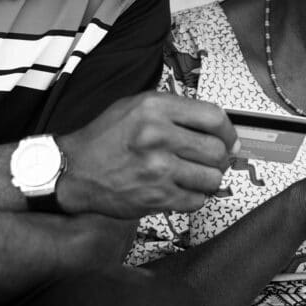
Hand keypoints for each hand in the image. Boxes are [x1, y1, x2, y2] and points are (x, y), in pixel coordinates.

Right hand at [58, 92, 238, 217]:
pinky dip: (194, 197)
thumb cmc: (106, 137)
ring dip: (208, 179)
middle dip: (221, 158)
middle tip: (213, 160)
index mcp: (155, 107)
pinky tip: (181, 189)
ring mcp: (157, 168)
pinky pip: (196, 201)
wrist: (75, 170)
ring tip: (195, 175)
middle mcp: (157, 135)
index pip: (213, 116)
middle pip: (217, 149)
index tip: (229, 139)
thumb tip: (216, 125)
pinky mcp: (156, 196)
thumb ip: (174, 109)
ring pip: (211, 178)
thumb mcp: (136, 105)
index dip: (228, 130)